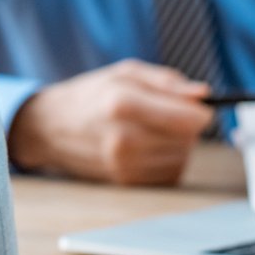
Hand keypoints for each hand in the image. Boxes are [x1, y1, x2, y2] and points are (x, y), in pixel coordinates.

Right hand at [7, 60, 213, 185]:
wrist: (52, 127)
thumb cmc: (91, 95)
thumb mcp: (125, 72)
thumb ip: (167, 81)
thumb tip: (203, 94)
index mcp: (122, 104)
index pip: (187, 119)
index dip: (200, 111)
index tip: (197, 106)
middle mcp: (123, 139)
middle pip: (188, 138)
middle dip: (186, 125)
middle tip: (167, 114)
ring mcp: (123, 164)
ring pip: (182, 157)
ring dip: (178, 143)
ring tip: (152, 129)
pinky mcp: (126, 181)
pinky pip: (169, 173)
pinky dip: (167, 159)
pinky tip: (147, 146)